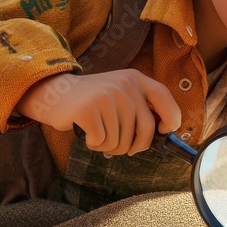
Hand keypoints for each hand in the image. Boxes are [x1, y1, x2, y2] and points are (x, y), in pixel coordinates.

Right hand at [15, 69, 180, 155]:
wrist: (54, 93)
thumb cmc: (93, 102)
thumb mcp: (121, 94)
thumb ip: (141, 107)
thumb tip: (163, 133)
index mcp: (136, 79)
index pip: (165, 98)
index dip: (171, 118)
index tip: (163, 131)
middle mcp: (124, 85)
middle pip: (146, 128)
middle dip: (134, 146)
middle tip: (119, 147)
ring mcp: (106, 96)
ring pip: (122, 140)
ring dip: (110, 146)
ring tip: (98, 135)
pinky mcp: (88, 109)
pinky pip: (102, 141)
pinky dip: (95, 144)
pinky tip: (87, 135)